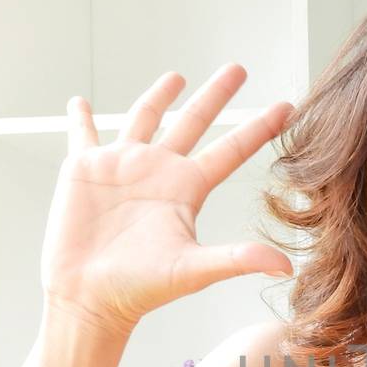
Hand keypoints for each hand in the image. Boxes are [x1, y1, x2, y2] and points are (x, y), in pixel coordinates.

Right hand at [40, 64, 294, 338]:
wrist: (90, 298)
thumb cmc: (142, 289)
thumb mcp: (194, 270)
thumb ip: (238, 259)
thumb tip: (286, 266)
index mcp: (187, 188)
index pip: (232, 149)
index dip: (260, 127)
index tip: (289, 106)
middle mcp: (159, 171)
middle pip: (194, 120)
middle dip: (215, 94)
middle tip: (238, 68)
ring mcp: (122, 167)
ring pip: (145, 118)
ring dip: (159, 95)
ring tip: (176, 76)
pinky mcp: (84, 170)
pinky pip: (83, 135)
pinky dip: (80, 118)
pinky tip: (77, 103)